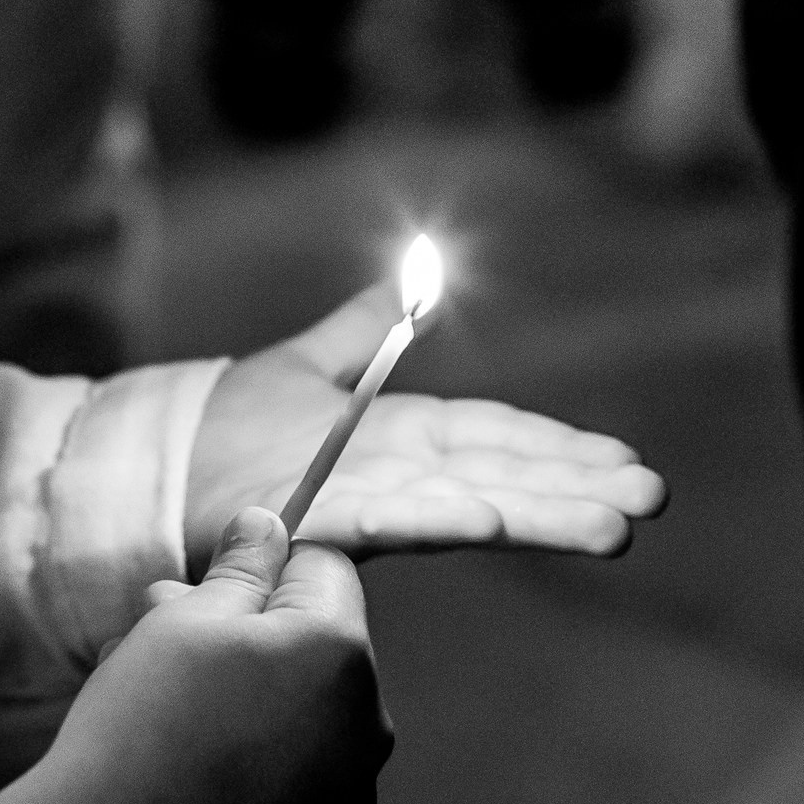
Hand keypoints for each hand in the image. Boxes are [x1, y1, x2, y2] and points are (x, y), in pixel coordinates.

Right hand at [0, 510, 386, 803]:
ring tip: (174, 724)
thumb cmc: (146, 719)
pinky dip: (258, 777)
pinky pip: (299, 790)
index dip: (262, 571)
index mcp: (340, 651)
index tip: (204, 596)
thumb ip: (242, 567)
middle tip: (168, 652)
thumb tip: (269, 525)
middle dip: (255, 639)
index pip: (323, 569)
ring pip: (309, 719)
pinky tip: (194, 785)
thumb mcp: (183, 618)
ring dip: (257, 706)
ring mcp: (351, 799)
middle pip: (318, 648)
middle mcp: (368, 725)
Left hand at [184, 283, 667, 571]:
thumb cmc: (228, 427)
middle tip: (649, 503)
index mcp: (400, 439)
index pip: (495, 440)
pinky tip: (491, 522)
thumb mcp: (307, 365)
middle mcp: (394, 477)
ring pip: (466, 507)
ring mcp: (361, 503)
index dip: (559, 451)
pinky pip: (384, 521)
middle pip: (500, 480)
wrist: (154, 466)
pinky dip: (437, 518)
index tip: (626, 463)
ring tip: (610, 529)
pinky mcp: (317, 523)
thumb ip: (365, 326)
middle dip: (574, 491)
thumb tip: (421, 273)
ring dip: (537, 518)